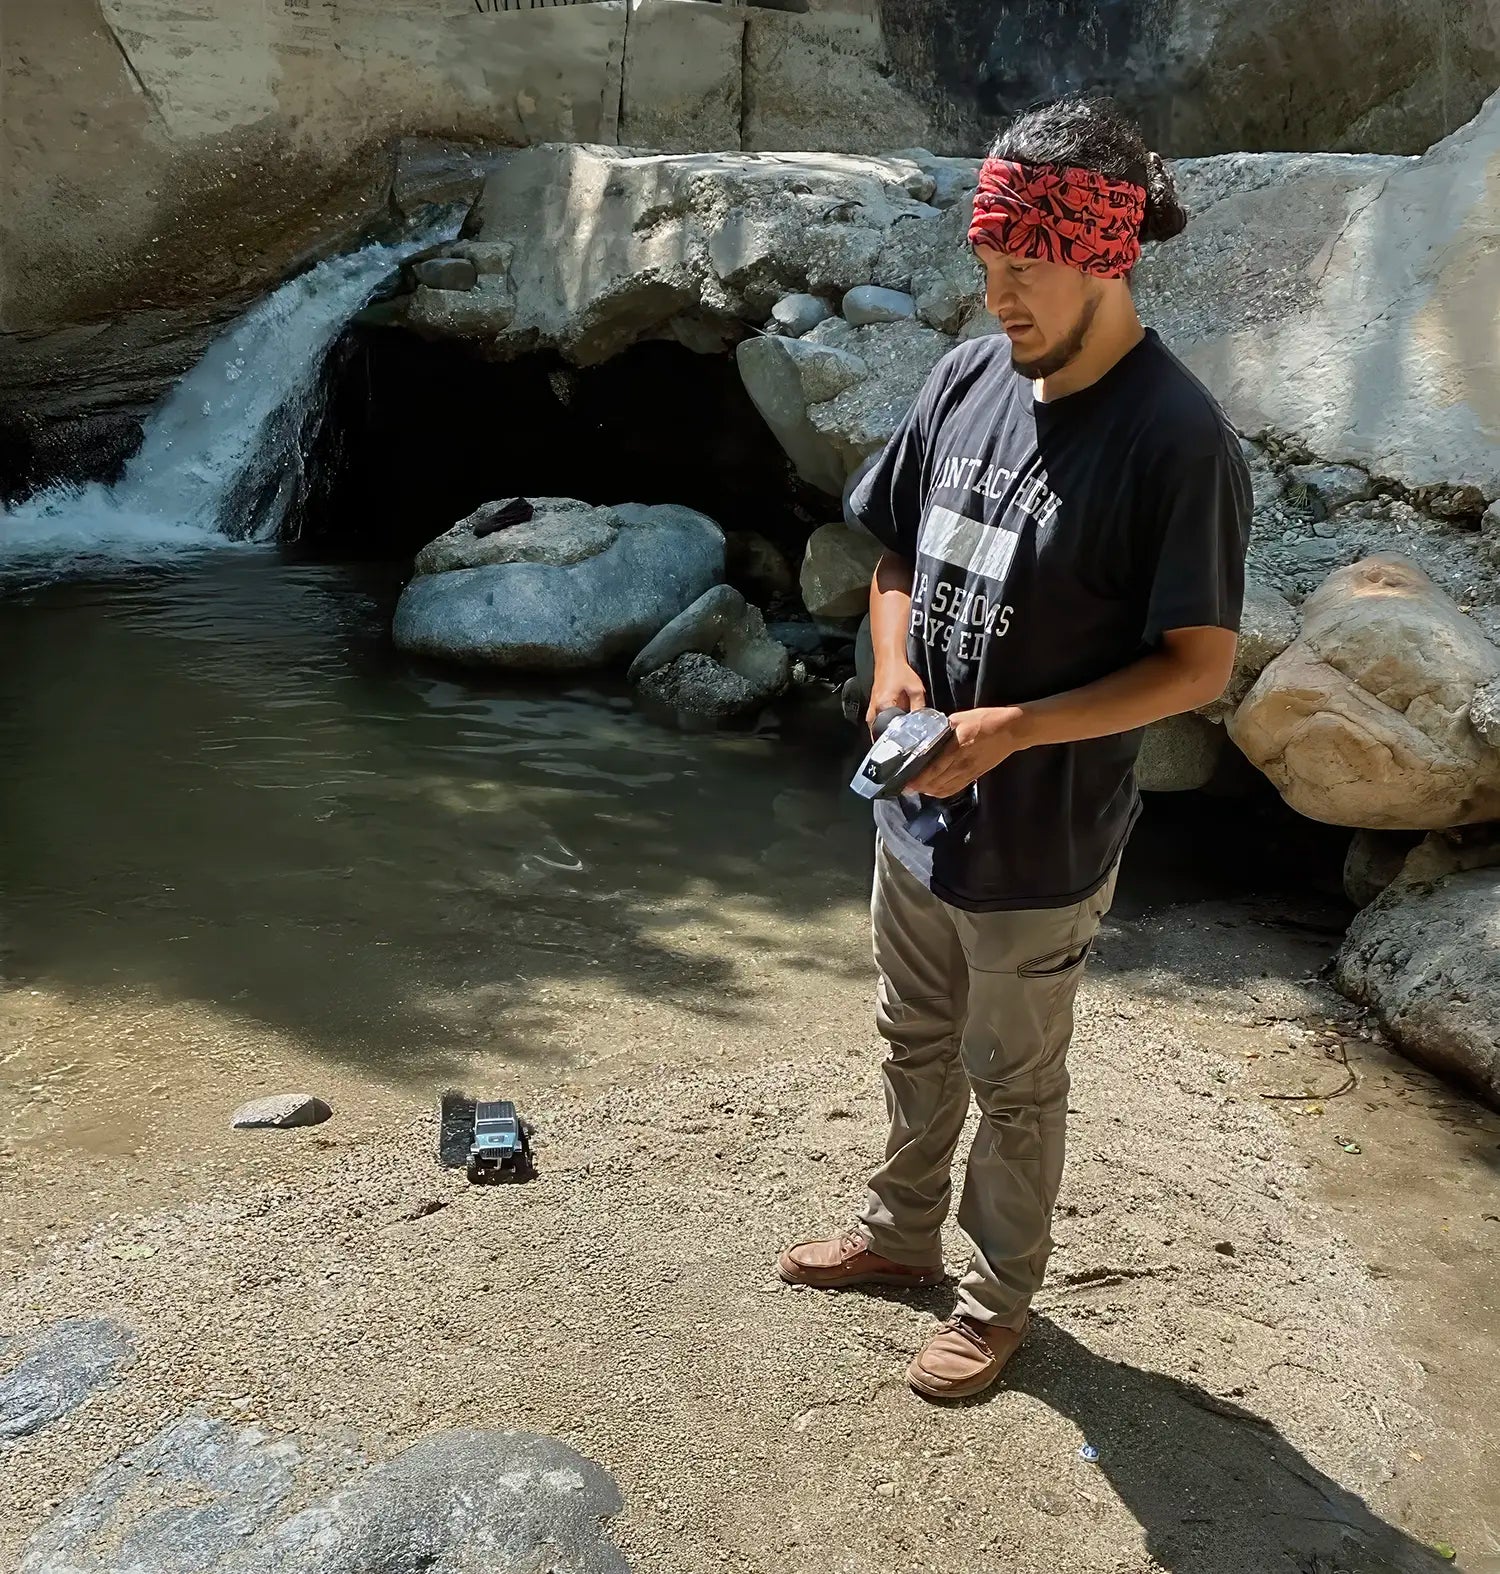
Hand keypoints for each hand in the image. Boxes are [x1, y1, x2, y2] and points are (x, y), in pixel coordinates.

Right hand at [866, 661, 926, 734]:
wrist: (889, 659)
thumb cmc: (898, 669)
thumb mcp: (915, 689)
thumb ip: (919, 705)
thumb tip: (922, 717)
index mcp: (883, 705)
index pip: (890, 726)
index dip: (900, 731)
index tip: (907, 733)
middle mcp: (874, 707)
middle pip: (878, 729)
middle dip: (888, 733)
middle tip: (898, 734)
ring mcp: (872, 705)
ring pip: (874, 724)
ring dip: (882, 727)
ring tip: (893, 729)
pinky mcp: (873, 702)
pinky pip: (874, 716)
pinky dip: (881, 719)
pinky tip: (890, 717)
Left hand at [909, 706, 1027, 795]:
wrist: (1011, 731)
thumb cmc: (985, 720)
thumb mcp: (960, 718)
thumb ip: (942, 728)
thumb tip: (926, 735)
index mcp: (956, 747)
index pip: (933, 769)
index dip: (918, 778)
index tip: (904, 779)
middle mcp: (961, 764)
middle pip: (935, 782)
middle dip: (918, 786)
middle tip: (905, 783)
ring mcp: (968, 772)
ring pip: (944, 789)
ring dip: (928, 790)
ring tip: (916, 787)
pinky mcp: (974, 776)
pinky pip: (954, 789)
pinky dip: (941, 792)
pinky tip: (933, 790)